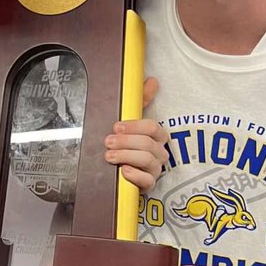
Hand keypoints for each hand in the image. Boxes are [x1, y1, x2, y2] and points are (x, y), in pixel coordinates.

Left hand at [105, 77, 166, 191]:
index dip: (135, 126)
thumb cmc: (125, 145)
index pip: (153, 128)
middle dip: (126, 142)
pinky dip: (135, 175)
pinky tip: (123, 170)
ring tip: (109, 156)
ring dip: (126, 156)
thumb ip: (140, 101)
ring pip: (148, 160)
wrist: (115, 171)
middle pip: (148, 144)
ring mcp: (155, 170)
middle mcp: (158, 152)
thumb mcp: (130, 123)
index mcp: (156, 136)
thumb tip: (152, 80)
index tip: (116, 126)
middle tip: (108, 141)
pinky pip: (147, 181)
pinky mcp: (149, 185)